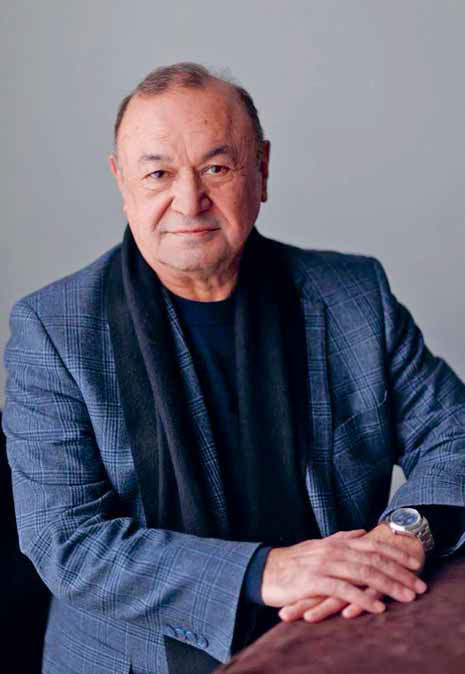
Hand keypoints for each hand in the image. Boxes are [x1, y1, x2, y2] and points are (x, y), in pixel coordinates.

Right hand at [278, 524, 426, 622]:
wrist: (264, 570)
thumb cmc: (293, 561)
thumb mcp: (319, 545)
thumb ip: (341, 537)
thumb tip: (362, 532)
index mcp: (337, 542)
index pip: (373, 545)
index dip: (396, 554)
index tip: (415, 565)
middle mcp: (334, 550)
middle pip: (374, 560)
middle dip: (399, 573)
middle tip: (419, 586)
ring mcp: (324, 564)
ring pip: (363, 573)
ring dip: (388, 586)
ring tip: (406, 597)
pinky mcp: (314, 581)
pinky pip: (343, 589)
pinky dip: (361, 598)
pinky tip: (376, 607)